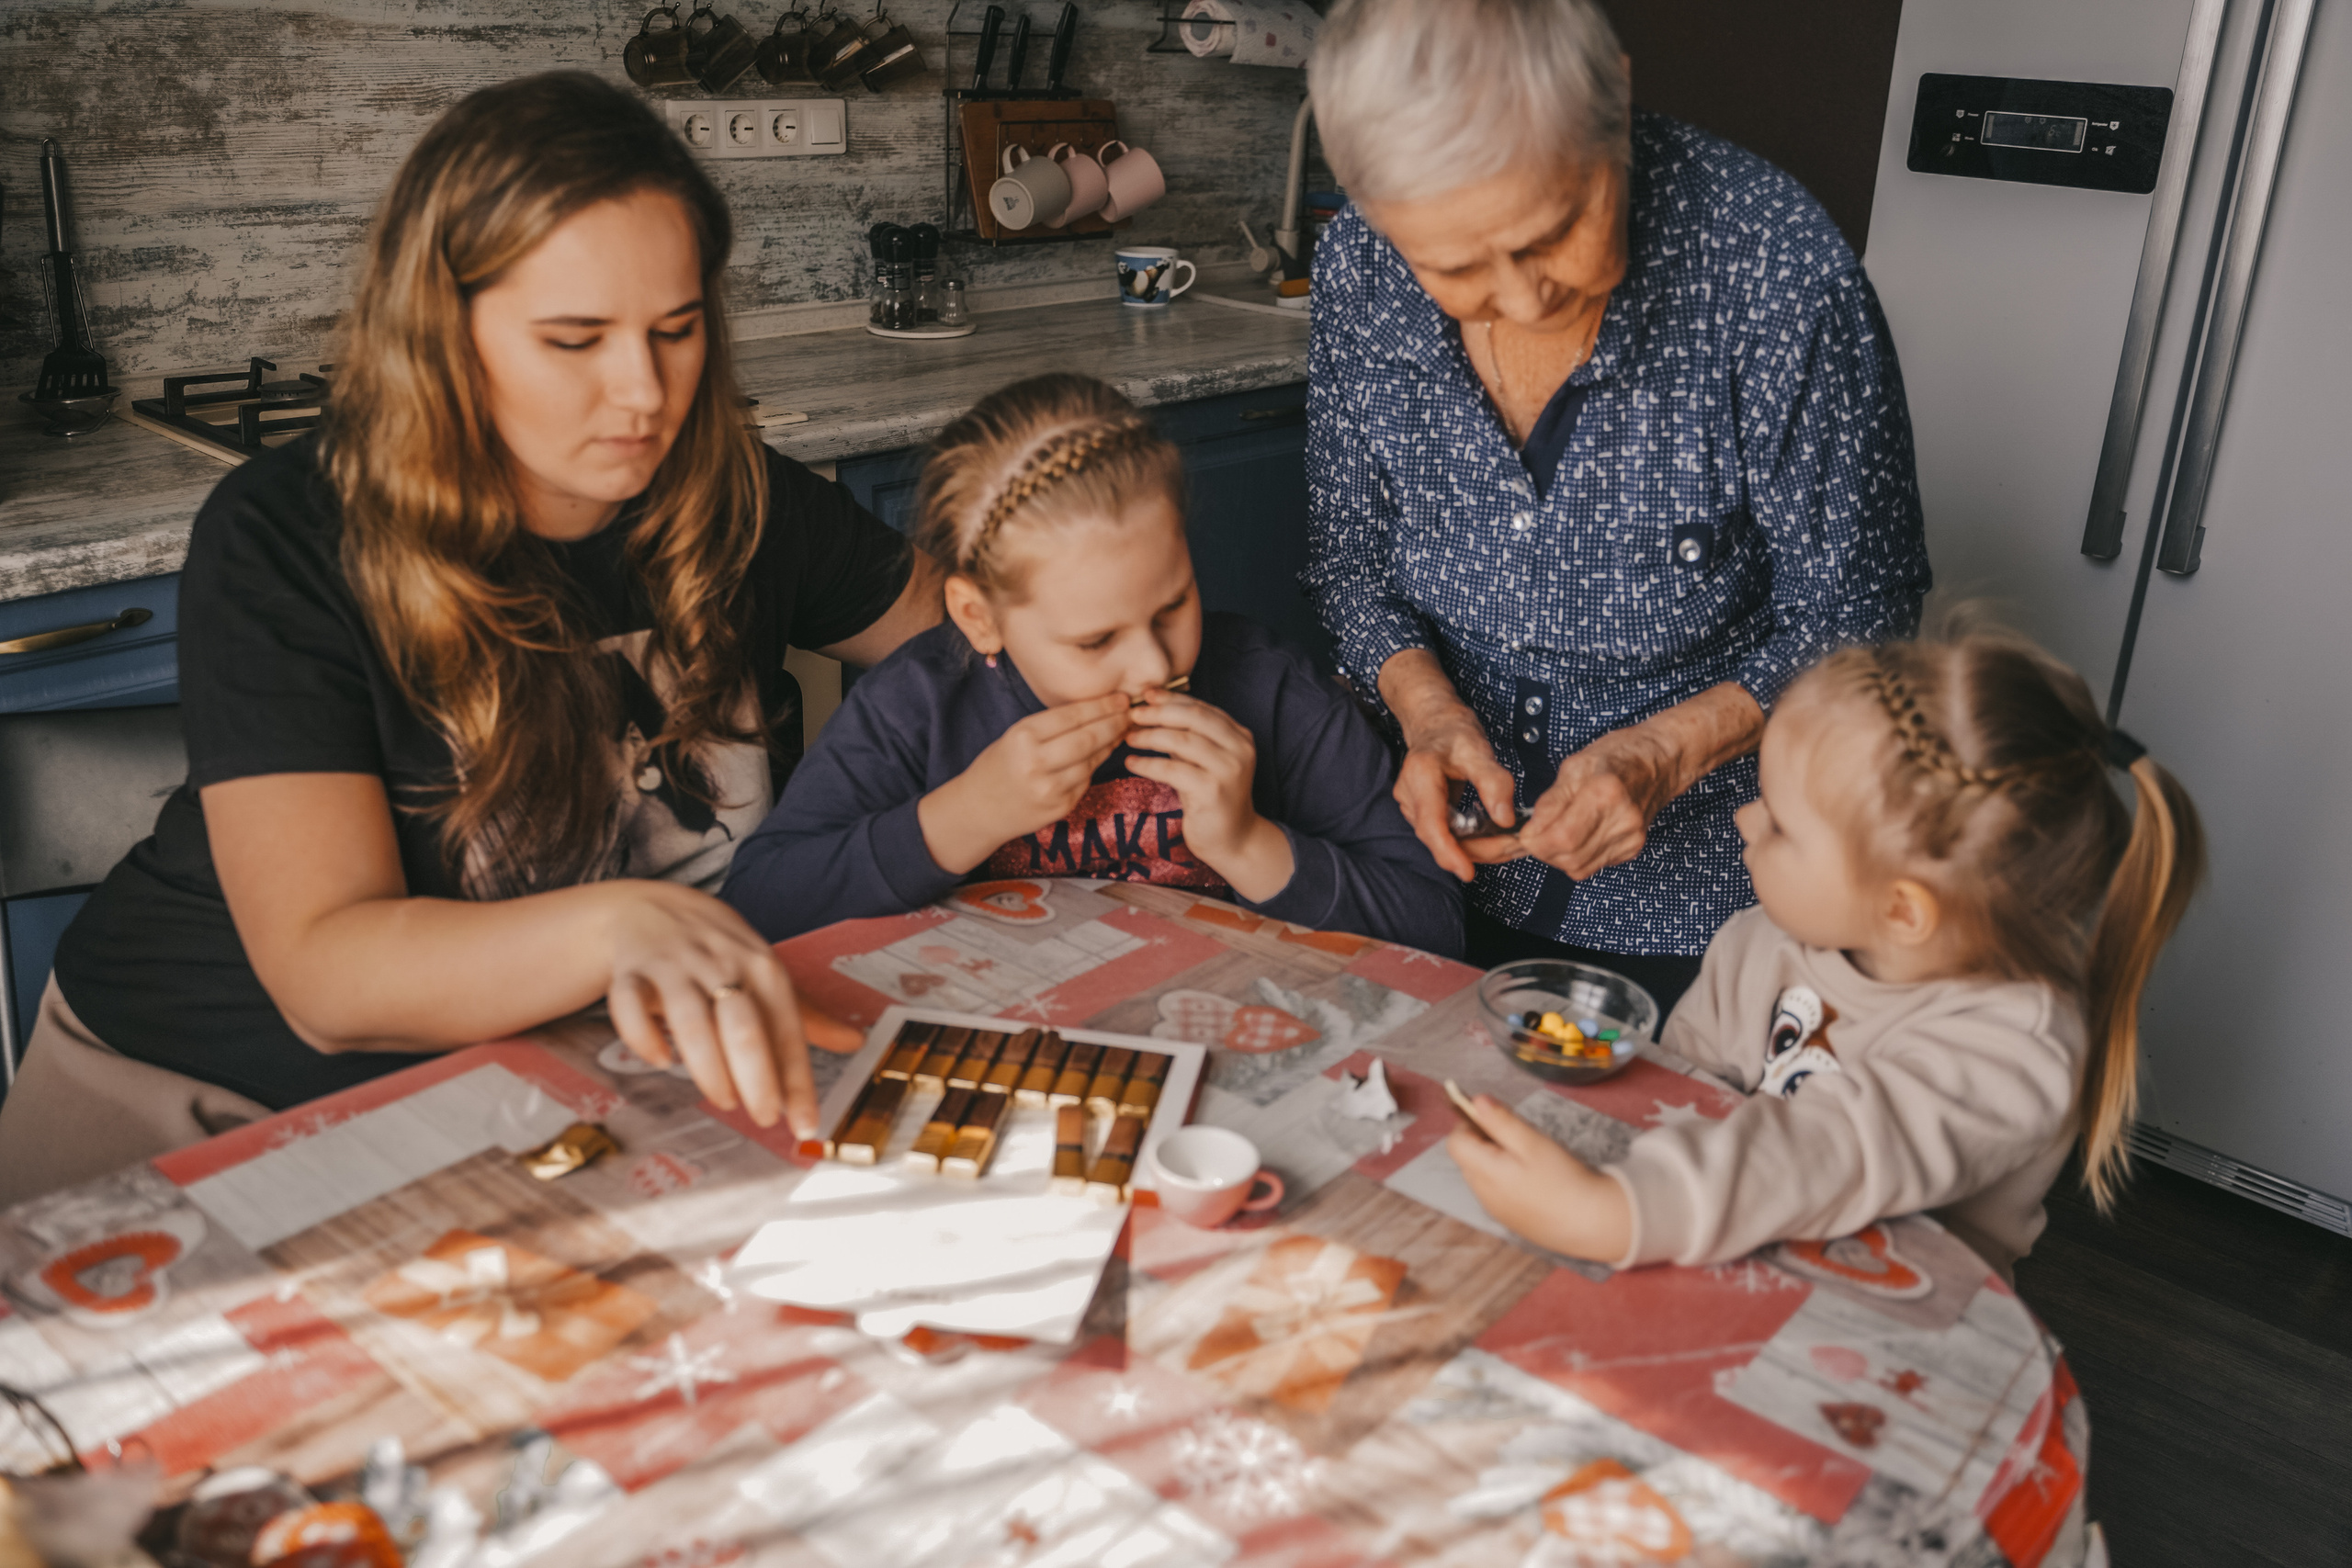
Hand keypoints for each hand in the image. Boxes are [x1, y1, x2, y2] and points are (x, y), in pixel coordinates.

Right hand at [602, 882, 816, 1133]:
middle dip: (757, 1077)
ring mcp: (675, 967)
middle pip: (743, 1025)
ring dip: (708, 1067)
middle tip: (765, 1115)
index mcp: (762, 968)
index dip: (797, 1079)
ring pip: (690, 1019)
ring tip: (724, 1099)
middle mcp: (722, 965)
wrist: (654, 907)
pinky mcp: (630, 972)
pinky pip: (629, 1004)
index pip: (787, 1028)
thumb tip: (855, 1043)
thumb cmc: (720, 952)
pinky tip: (659, 1059)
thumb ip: (806, 1015)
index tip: (804, 1124)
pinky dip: (642, 1035)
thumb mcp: (765, 974)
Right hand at [919, 692, 1132, 873]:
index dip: (1101, 705)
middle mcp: (1037, 763)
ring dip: (1111, 743)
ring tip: (1122, 729)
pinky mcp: (1061, 807)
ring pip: (1092, 760)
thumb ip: (1051, 726)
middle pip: (1088, 738)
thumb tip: (1096, 709)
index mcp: (1023, 737)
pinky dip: (1097, 764)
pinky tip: (1104, 752)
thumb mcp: (1016, 736)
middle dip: (1114, 722)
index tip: (1120, 697)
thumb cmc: (999, 765)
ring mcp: (1050, 788)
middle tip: (1129, 712)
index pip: (1072, 716)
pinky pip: (1086, 780)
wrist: (978, 810)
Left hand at [1125, 691, 1293, 901]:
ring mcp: (1229, 770)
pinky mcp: (1213, 792)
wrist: (1233, 839)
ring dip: (1151, 737)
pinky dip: (1149, 764)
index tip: (1146, 695)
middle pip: (1194, 719)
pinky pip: (1173, 770)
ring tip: (1129, 737)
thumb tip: (1151, 707)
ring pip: (1183, 742)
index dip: (1172, 699)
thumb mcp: (1202, 760)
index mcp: (1239, 736)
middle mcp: (1239, 749)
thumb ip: (1187, 736)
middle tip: (1133, 714)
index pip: (1202, 708)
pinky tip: (1132, 762)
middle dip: (1159, 713)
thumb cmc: (1211, 796)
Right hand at [1393, 703, 1519, 882]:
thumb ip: (1494, 784)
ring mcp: (1412, 806)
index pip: (1431, 825)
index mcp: (1420, 777)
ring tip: (1511, 843)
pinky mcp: (1421, 813)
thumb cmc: (1453, 731)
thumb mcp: (1479, 750)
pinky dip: (1470, 840)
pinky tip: (1493, 836)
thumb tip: (1506, 820)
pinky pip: (1445, 835)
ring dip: (1477, 848)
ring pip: (1443, 841)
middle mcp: (1410, 795)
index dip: (1448, 852)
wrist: (1434, 722)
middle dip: (1478, 851)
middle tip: (1515, 848)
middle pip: (1440, 839)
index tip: (1467, 872)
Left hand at [1446, 1091, 1631, 1262]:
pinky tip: (1533, 1179)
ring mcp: (1495, 1209)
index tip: (1495, 1119)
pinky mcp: (1508, 1219)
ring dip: (1494, 1159)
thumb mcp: (1532, 1143)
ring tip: (1528, 1158)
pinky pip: (1495, 1191)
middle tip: (1518, 1137)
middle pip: (1467, 1158)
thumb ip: (1501, 1121)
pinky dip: (1504, 1179)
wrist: (1591, 1223)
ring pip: (1481, 1174)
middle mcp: (1483, 1194)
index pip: (1455, 1143)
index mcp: (1485, 1173)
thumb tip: (1476, 1101)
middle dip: (1484, 1141)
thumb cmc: (1563, 1179)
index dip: (1469, 1124)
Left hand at [1513, 725, 1680, 879]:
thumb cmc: (1620, 755)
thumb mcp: (1575, 765)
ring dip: (1558, 856)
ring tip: (1554, 833)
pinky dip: (1576, 856)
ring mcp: (1631, 838)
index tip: (1524, 833)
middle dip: (1543, 850)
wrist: (1661, 761)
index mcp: (1604, 793)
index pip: (1561, 837)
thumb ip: (1551, 801)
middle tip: (1535, 833)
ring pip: (1579, 868)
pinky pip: (1593, 865)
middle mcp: (1622, 820)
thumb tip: (1530, 830)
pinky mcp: (1632, 849)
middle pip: (1569, 858)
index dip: (1535, 841)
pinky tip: (1576, 836)